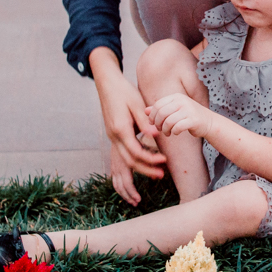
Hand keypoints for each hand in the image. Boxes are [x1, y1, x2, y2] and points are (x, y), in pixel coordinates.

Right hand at [94, 59, 165, 204]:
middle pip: (129, 162)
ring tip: (145, 187)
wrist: (107, 84)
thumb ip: (145, 121)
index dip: (150, 159)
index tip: (164, 161)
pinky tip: (137, 174)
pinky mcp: (113, 137)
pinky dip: (127, 170)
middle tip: (161, 176)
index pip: (136, 152)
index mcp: (120, 129)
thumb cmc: (124, 92)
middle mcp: (113, 137)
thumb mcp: (137, 103)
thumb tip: (155, 135)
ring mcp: (111, 138)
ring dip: (132, 178)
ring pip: (120, 164)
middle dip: (145, 170)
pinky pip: (119, 159)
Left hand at [149, 92, 214, 138]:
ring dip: (165, 130)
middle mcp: (183, 101)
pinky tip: (175, 133)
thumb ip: (160, 109)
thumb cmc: (189, 116)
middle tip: (159, 129)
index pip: (158, 105)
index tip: (152, 123)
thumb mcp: (174, 110)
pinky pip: (177, 127)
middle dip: (157, 124)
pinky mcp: (194, 120)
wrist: (209, 122)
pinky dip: (174, 132)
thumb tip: (145, 111)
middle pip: (161, 113)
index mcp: (177, 97)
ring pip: (168, 121)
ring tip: (167, 133)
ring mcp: (189, 110)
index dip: (152, 116)